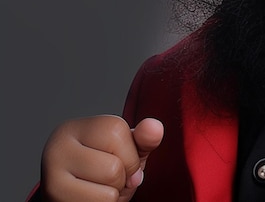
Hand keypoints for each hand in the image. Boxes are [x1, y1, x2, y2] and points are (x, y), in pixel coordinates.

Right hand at [41, 115, 163, 201]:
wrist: (72, 198)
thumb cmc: (101, 169)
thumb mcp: (125, 148)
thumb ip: (142, 138)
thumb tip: (155, 128)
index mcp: (74, 129)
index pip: (117, 131)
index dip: (130, 152)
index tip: (119, 158)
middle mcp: (56, 150)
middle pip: (114, 168)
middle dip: (122, 179)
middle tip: (109, 180)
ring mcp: (50, 181)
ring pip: (108, 194)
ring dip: (114, 197)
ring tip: (101, 190)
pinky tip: (92, 200)